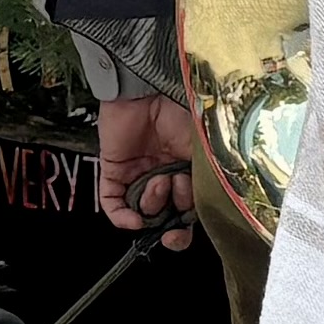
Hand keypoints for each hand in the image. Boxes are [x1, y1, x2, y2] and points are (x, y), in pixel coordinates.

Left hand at [95, 92, 196, 246]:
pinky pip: (112, 204)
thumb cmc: (184, 111)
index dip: (182, 232)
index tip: (179, 235)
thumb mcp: (206, 154)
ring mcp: (138, 174)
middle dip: (171, 217)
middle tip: (176, 195)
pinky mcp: (114, 169)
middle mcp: (163, 178)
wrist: (153, 87)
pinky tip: (133, 219)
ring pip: (141, 212)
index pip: (184, 214)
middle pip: (163, 218)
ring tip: (160, 179)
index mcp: (188, 174)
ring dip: (152, 205)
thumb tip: (210, 212)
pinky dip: (121, 217)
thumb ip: (208, 183)